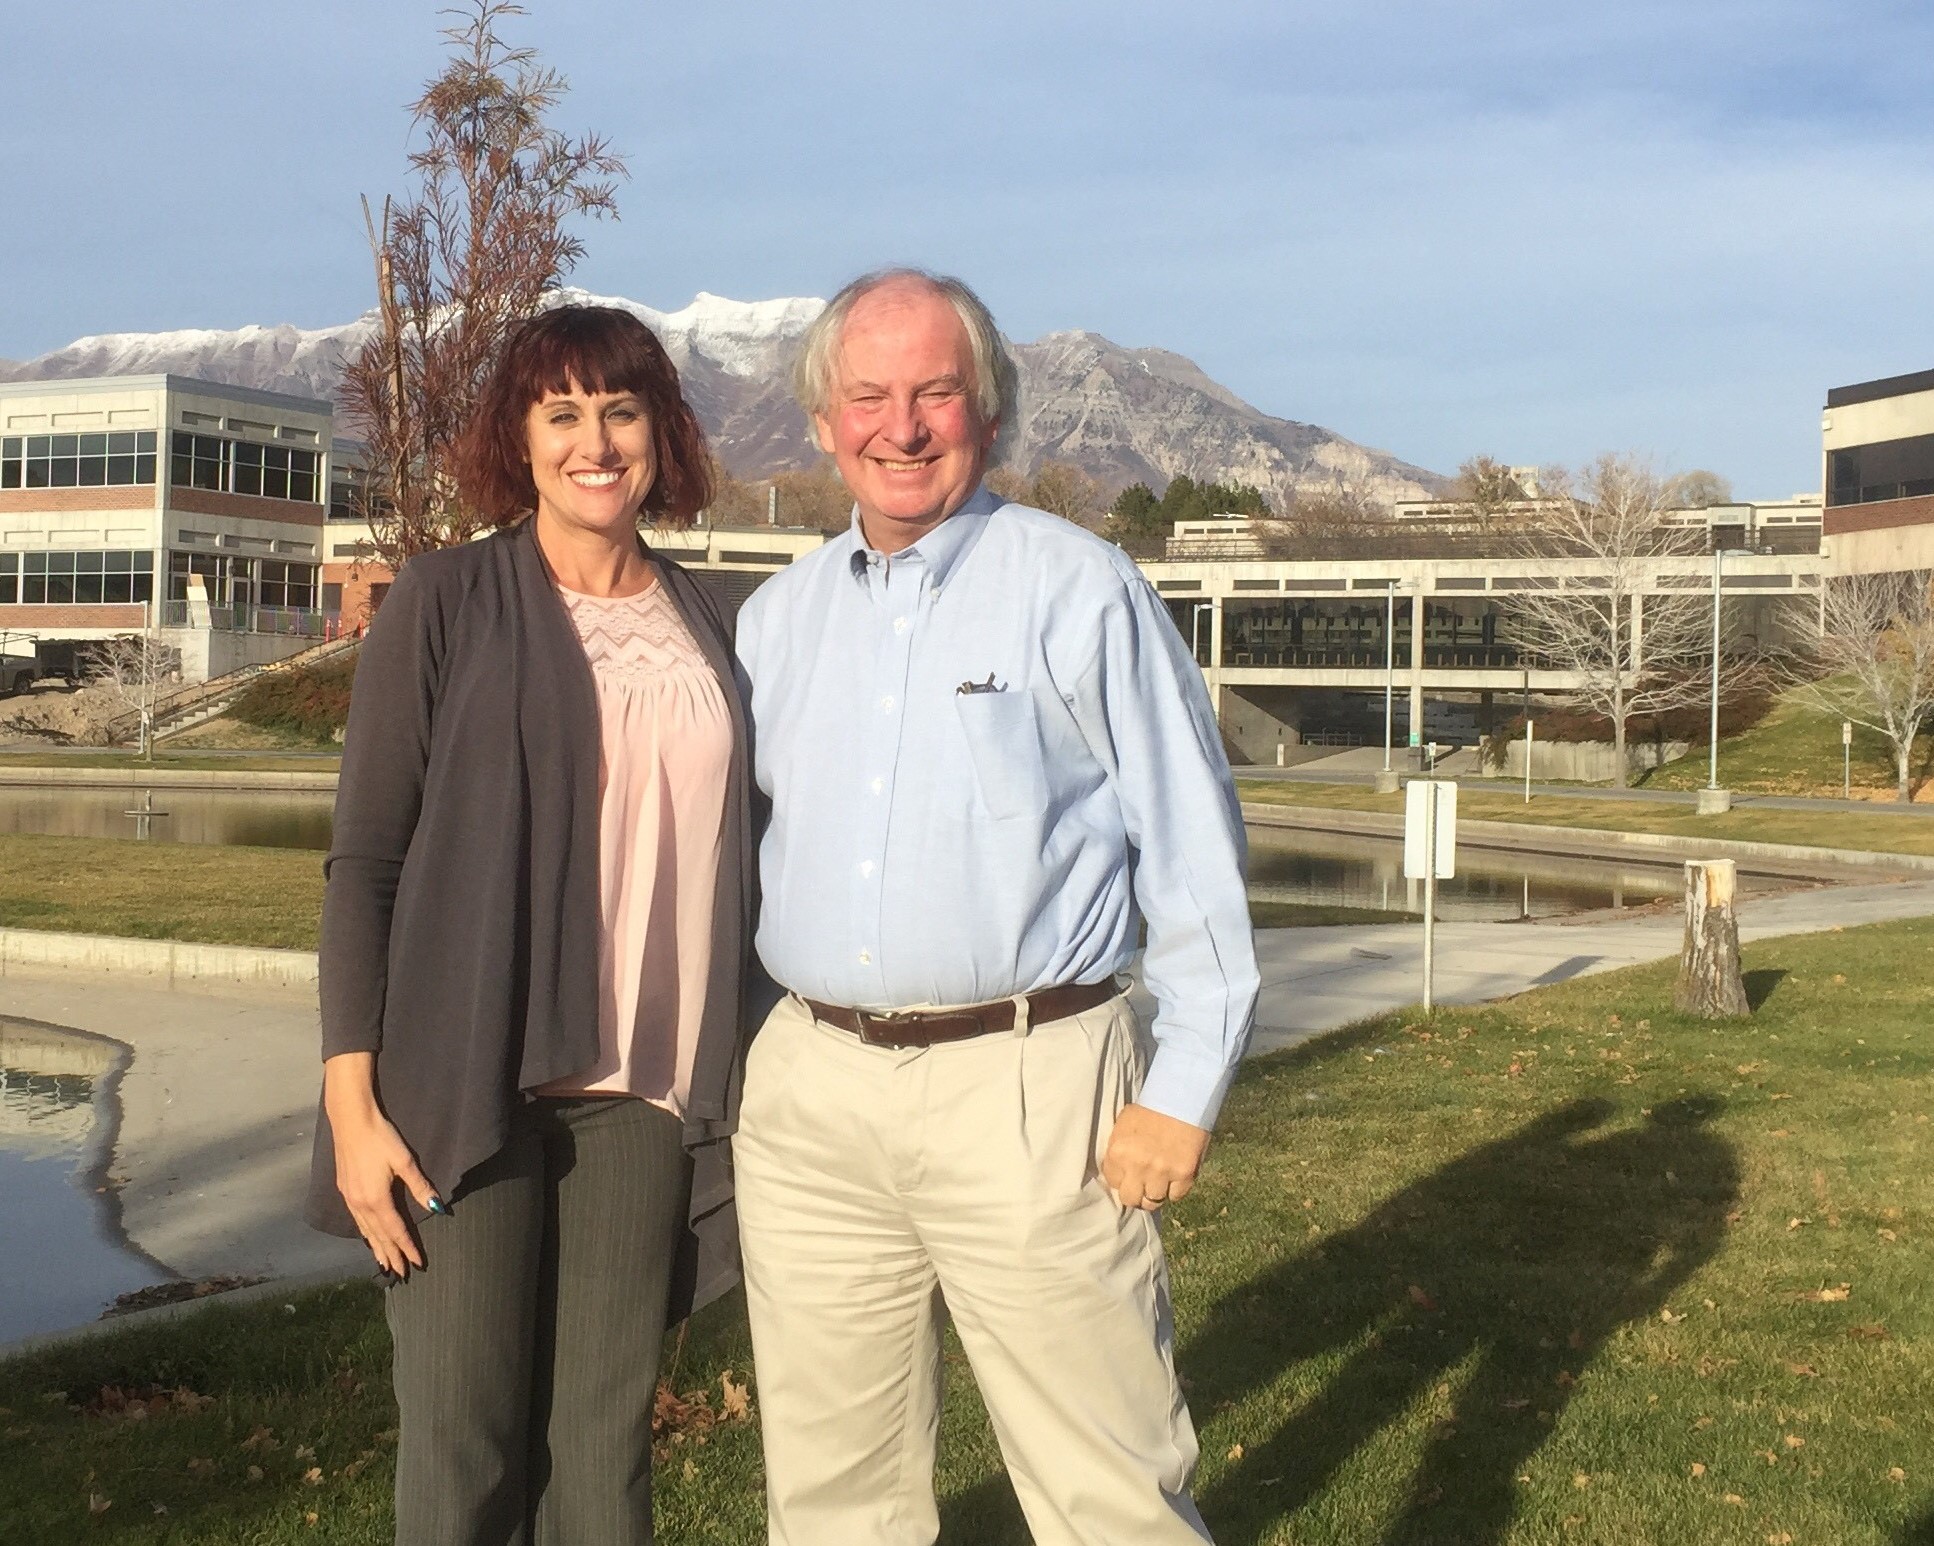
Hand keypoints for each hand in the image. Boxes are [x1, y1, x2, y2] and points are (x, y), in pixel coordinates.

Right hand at [323, 1053, 440, 1277]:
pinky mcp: (344, 1189)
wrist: (351, 1120)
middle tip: (400, 1274)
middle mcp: (360, 1204)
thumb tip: (438, 1208)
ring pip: (365, 1230)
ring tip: (384, 1263)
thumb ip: (420, 1186)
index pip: (396, 1231)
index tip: (418, 1263)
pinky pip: (357, 1220)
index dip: (408, 1248)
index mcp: (376, 1200)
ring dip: (376, 1248)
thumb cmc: (380, 1138)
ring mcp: (349, 1198)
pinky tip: (368, 1236)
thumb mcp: (404, 1161)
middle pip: (379, 1236)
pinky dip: (365, 1233)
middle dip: (391, 1255)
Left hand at [1101, 1103, 1210, 1211]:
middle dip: (1135, 1194)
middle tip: (1142, 1186)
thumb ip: (1120, 1152)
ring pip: (1153, 1202)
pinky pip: (1176, 1196)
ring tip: (1160, 1182)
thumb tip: (1120, 1174)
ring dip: (1156, 1193)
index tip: (1128, 1174)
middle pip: (1130, 1199)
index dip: (1122, 1179)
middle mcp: (1138, 1166)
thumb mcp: (1123, 1126)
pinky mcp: (1184, 1174)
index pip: (1113, 1182)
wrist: (1180, 1098)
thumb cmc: (1150, 1109)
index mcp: (1118, 1152)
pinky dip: (1175, 1189)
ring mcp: (1162, 1172)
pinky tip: (1175, 1176)